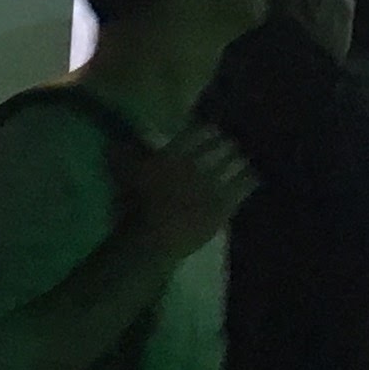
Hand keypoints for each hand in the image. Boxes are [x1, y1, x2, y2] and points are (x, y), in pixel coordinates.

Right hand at [118, 123, 255, 261]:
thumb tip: (114, 140)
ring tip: (242, 161)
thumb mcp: (124, 174)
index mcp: (176, 152)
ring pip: (236, 163)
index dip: (209, 130)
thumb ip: (122, 153)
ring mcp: (214, 184)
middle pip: (223, 145)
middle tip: (229, 146)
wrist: (152, 239)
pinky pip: (244, 187)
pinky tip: (254, 178)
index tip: (212, 132)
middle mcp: (199, 163)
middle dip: (228, 144)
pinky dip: (250, 180)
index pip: (201, 131)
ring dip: (240, 161)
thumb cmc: (136, 205)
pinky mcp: (225, 206)